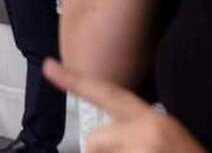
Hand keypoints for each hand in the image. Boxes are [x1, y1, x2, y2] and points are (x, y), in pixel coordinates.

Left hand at [43, 59, 204, 152]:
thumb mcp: (164, 136)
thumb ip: (133, 130)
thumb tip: (95, 140)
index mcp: (152, 118)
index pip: (106, 92)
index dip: (74, 80)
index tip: (47, 66)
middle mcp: (146, 130)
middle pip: (93, 139)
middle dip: (104, 152)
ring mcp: (143, 150)